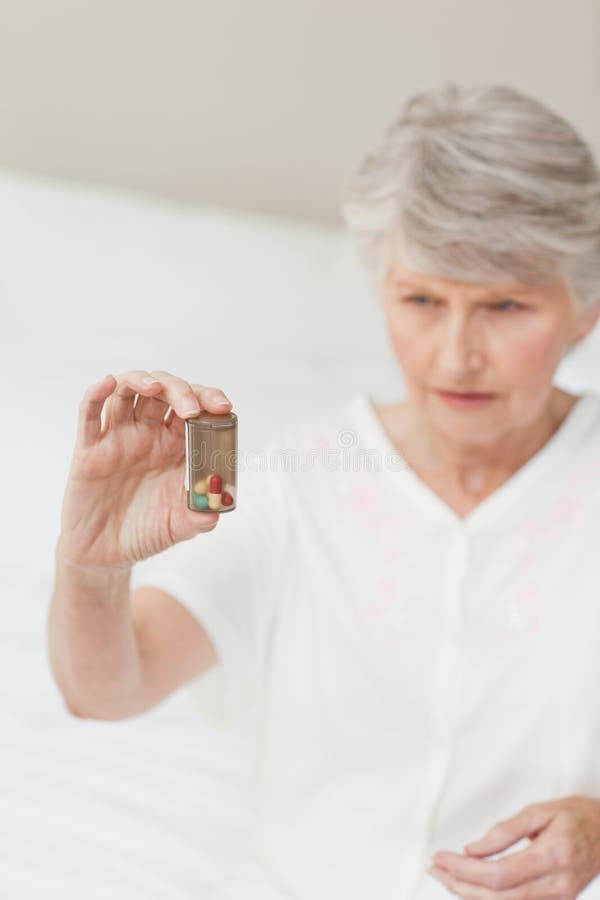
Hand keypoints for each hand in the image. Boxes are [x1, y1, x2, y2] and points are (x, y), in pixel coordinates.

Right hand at [56, 370, 232, 568]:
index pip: (194, 409)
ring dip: (142, 381)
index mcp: (175, 446)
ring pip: (127, 391)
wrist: (104, 555)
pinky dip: (97, 394)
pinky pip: (89, 414)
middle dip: (181, 391)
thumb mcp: (177, 527)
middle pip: (164, 393)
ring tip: (154, 387)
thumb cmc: (143, 533)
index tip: (223, 407)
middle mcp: (148, 435)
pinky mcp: (89, 449)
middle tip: (191, 408)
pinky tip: (108, 383)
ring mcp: (118, 437)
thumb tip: (215, 511)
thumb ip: (196, 518)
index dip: (208, 400)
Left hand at [428, 795, 599, 898]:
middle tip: (435, 868)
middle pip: (497, 897)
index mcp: (552, 857)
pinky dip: (489, 899)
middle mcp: (556, 886)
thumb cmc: (577, 817)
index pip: (498, 874)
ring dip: (469, 894)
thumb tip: (472, 849)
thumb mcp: (540, 811)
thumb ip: (504, 831)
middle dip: (459, 885)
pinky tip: (470, 888)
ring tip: (445, 876)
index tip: (441, 857)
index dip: (464, 869)